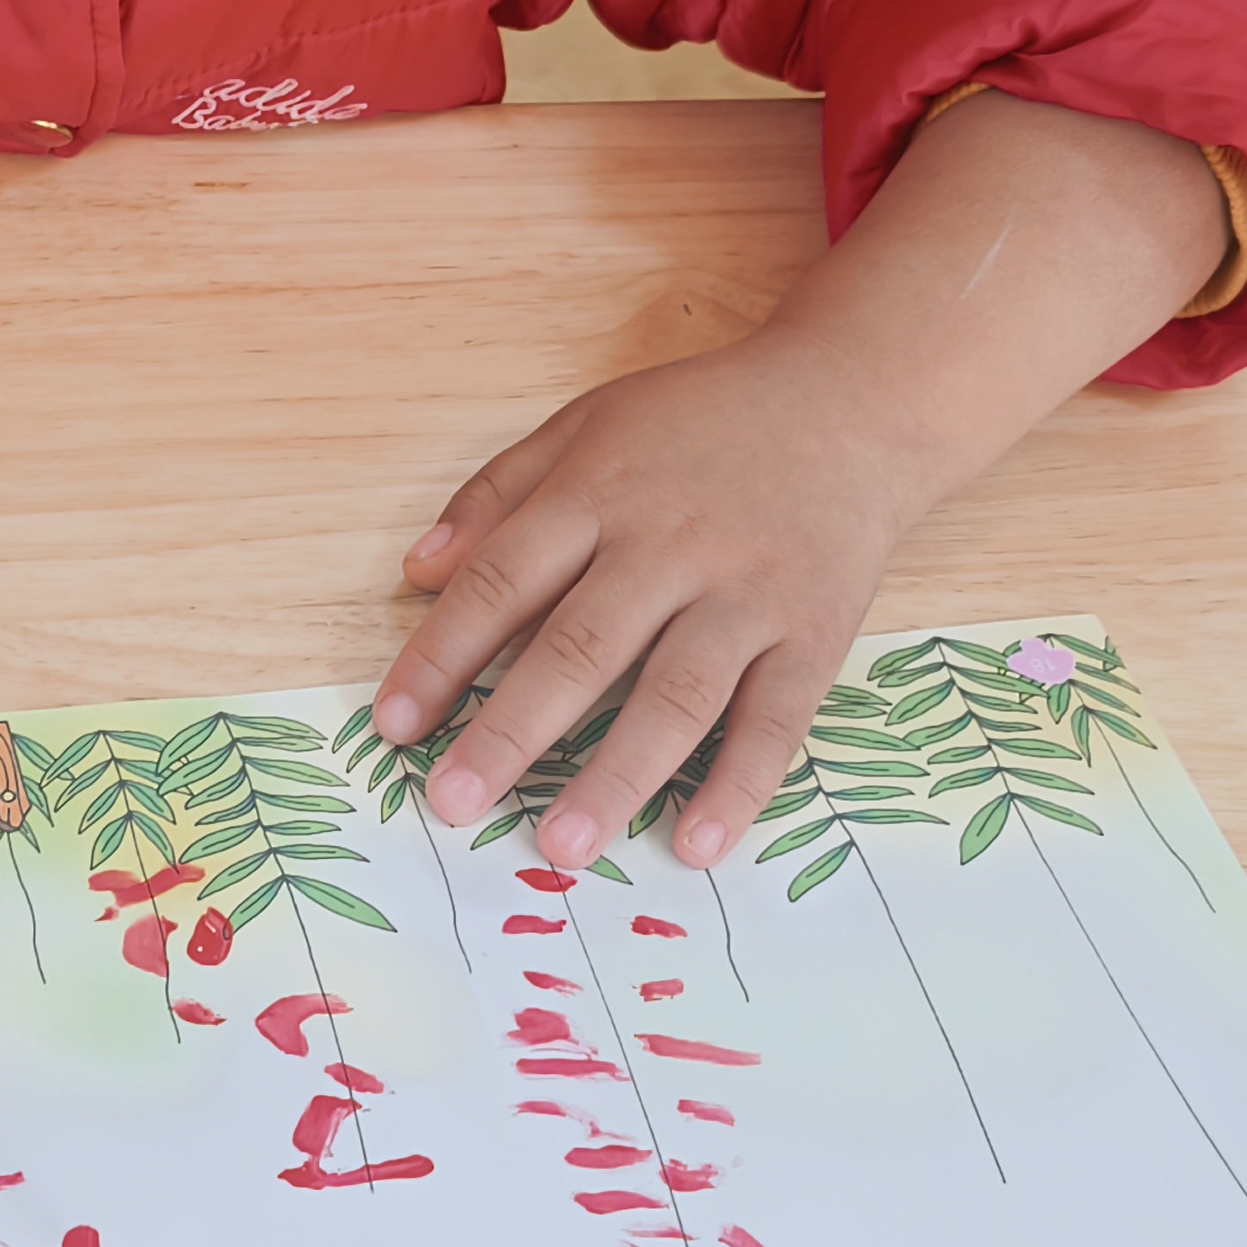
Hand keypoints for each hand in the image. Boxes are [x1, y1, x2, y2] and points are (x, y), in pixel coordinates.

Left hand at [371, 325, 915, 877]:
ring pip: (675, 694)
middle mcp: (671, 546)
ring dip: (617, 774)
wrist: (852, 401)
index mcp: (601, 492)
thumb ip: (497, 494)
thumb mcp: (588, 424)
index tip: (394, 726)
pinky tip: (697, 845)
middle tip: (454, 803)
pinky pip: (775, 719)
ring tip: (561, 845)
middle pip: (580, 647)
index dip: (443, 655)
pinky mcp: (814, 632)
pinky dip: (738, 785)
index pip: (504, 580)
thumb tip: (415, 571)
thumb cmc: (702, 423)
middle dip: (511, 731)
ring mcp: (747, 593)